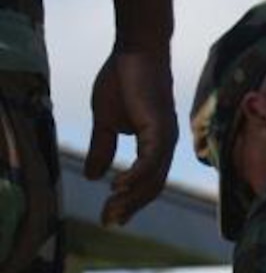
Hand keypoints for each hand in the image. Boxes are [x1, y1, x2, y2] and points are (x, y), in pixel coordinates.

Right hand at [85, 46, 175, 225]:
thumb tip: (92, 175)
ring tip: (112, 208)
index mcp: (155, 147)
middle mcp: (166, 147)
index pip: (145, 183)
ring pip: (153, 179)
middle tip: (109, 221)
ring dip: (132, 196)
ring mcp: (166, 139)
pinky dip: (135, 176)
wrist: (134, 51)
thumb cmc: (122, 81)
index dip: (128, 201)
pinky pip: (150, 161)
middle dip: (129, 206)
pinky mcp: (160, 129)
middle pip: (151, 187)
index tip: (110, 217)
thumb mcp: (106, 121)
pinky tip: (117, 186)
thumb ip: (102, 148)